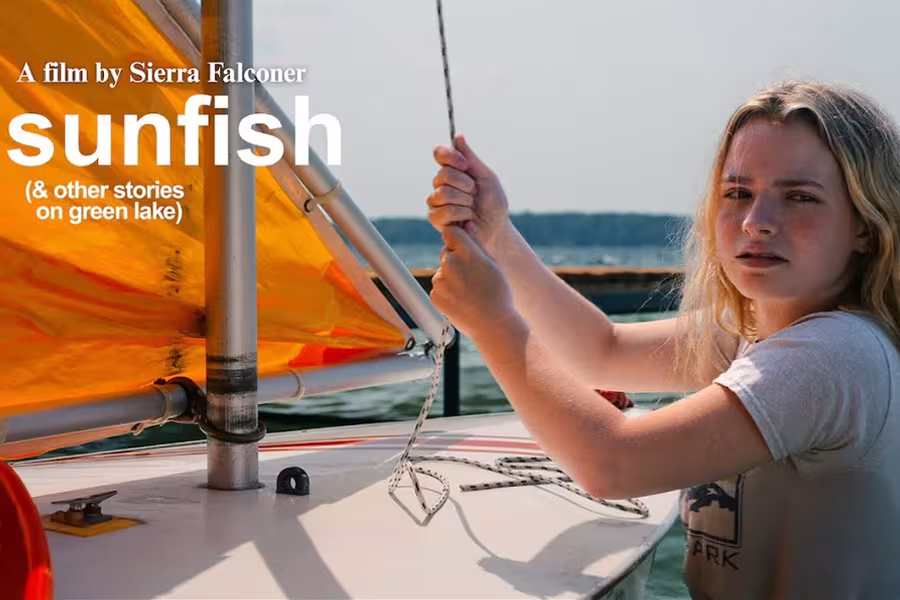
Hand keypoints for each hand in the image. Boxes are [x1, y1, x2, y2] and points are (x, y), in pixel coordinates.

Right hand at [428, 134, 509, 253]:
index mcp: (453, 170)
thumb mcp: (486, 177)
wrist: (496, 229)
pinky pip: (441, 212)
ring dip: (464, 201)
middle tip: (475, 194)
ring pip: (442, 193)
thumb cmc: (493, 204)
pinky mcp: (436, 219)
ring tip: (472, 209)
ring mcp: (436, 201)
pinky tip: (467, 221)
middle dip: (465, 184)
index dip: (450, 156)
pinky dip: (460, 215)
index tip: (465, 165)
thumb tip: (458, 136)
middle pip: (443, 174)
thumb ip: (471, 158)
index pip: (440, 153)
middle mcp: (441, 184)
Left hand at [431, 225, 514, 337]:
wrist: (493, 324)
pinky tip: (462, 301)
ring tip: (470, 292)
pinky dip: (448, 292)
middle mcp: (450, 263)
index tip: (464, 247)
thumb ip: (475, 242)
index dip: (458, 239)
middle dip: (456, 260)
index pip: (451, 232)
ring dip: (452, 277)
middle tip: (473, 277)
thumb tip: (466, 223)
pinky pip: (439, 288)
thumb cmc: (497, 292)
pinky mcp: (434, 295)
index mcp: (466, 253)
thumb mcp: (491, 263)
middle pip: (447, 253)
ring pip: (443, 271)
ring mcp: (440, 280)